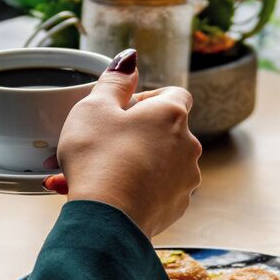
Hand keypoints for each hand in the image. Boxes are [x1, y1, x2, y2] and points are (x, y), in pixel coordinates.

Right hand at [50, 49, 201, 237]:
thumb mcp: (95, 107)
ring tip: (92, 173)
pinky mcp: (175, 207)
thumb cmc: (99, 158)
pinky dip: (132, 189)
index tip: (122, 110)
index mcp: (172, 114)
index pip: (173, 94)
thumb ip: (115, 79)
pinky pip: (153, 191)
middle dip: (134, 135)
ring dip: (129, 164)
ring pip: (156, 163)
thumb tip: (129, 59)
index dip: (146, 99)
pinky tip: (104, 194)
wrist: (106, 219)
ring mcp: (185, 179)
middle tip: (101, 142)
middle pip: (164, 131)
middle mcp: (188, 146)